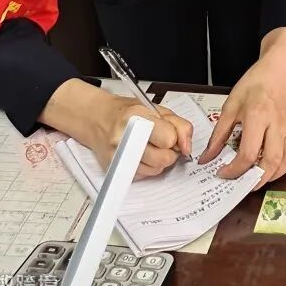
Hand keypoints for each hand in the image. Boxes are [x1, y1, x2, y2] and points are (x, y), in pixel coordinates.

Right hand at [39, 79, 192, 179]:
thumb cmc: (129, 113)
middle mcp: (125, 138)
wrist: (98, 119)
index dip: (174, 137)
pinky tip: (140, 154)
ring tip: (150, 146)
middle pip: (164, 159)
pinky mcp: (116, 169)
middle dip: (169, 152)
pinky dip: (147, 167)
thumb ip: (180, 126)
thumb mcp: (159, 110)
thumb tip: (187, 147)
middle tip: (161, 141)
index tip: (168, 132)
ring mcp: (118, 156)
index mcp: (138, 117)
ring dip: (159, 160)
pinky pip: (144, 176)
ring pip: (156, 170)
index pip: (169, 139)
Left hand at [200, 27, 285, 188]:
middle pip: (270, 162)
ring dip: (271, 177)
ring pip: (285, 162)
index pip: (248, 153)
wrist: (275, 73)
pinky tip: (271, 169)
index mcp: (257, 116)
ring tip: (255, 179)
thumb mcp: (230, 107)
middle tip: (240, 184)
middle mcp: (276, 124)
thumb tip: (207, 158)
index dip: (234, 169)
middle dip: (254, 179)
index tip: (223, 173)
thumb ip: (219, 135)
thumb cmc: (253, 86)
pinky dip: (283, 168)